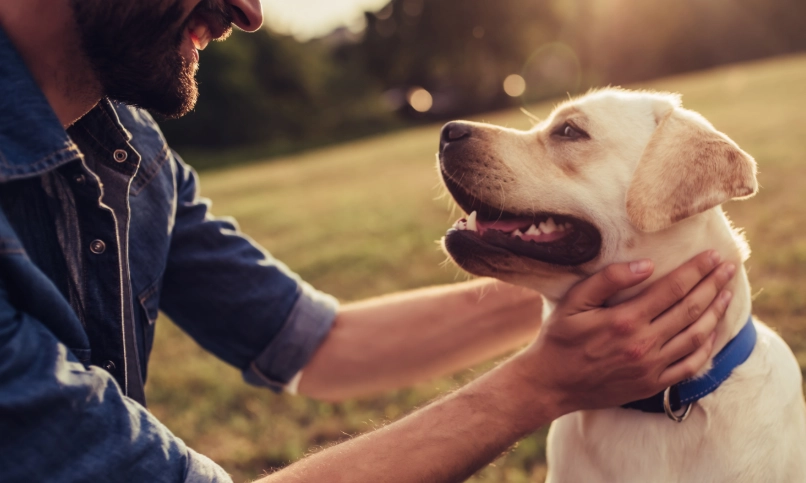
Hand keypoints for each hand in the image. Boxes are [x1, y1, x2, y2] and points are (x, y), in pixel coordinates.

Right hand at [513, 250, 735, 414]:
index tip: (713, 255)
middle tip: (729, 267)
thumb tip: (646, 265)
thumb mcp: (574, 302)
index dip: (697, 270)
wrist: (551, 384)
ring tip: (727, 293)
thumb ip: (608, 280)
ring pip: (696, 336)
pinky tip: (713, 331)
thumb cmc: (559, 338)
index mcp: (625, 320)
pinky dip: (707, 347)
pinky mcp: (652, 384)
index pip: (673, 288)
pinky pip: (690, 365)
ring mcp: (651, 367)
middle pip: (690, 309)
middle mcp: (643, 344)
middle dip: (713, 285)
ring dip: (716, 312)